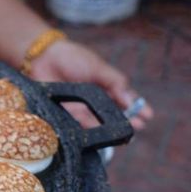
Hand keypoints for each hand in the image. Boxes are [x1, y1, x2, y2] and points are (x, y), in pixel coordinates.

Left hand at [29, 40, 152, 129]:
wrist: (44, 58)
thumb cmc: (73, 58)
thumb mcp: (99, 68)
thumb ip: (115, 82)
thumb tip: (131, 99)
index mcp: (106, 86)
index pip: (125, 100)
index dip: (137, 108)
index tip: (148, 115)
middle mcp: (95, 100)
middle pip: (114, 114)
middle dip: (127, 121)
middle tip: (137, 127)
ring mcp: (81, 108)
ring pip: (99, 122)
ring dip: (111, 129)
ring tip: (124, 134)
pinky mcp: (66, 113)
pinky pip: (80, 124)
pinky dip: (91, 128)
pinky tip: (101, 133)